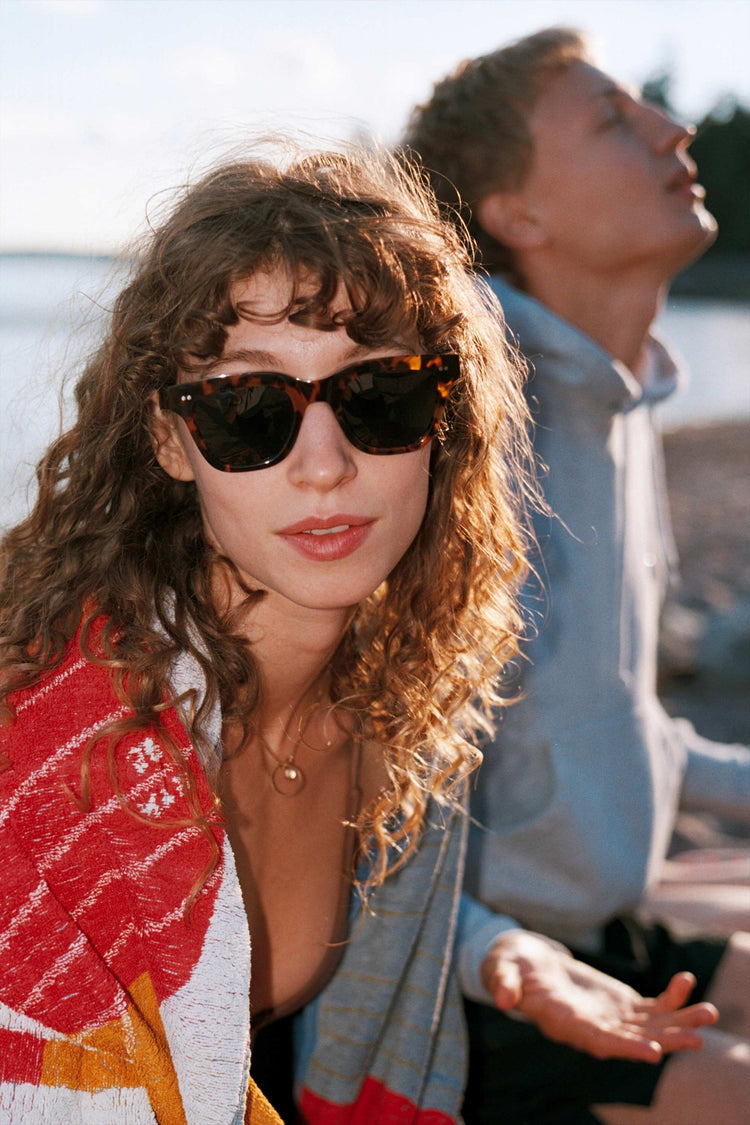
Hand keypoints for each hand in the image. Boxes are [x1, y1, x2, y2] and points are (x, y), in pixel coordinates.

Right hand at [481, 930, 718, 1062]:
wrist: (523, 964)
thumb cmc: (508, 967)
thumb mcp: (500, 969)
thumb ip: (502, 982)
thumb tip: (499, 997)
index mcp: (564, 1024)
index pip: (596, 1042)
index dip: (623, 1047)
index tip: (650, 1052)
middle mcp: (591, 1028)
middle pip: (633, 1040)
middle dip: (665, 1040)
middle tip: (696, 1039)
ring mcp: (609, 1017)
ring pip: (650, 1027)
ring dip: (679, 1022)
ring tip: (708, 1013)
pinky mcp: (619, 1003)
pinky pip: (650, 1006)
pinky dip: (670, 997)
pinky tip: (686, 982)